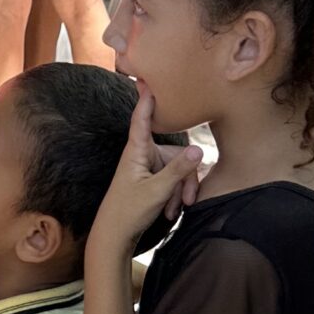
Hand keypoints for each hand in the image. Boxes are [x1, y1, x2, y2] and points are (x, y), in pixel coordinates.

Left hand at [91, 81, 203, 250]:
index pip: (142, 117)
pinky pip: (173, 180)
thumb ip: (178, 170)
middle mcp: (142, 155)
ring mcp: (147, 167)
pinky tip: (171, 212)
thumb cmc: (128, 212)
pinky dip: (175, 195)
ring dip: (181, 190)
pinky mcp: (151, 180)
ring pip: (178, 169)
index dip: (147, 98)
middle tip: (187, 201)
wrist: (114, 237)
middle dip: (185, 177)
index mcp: (136, 151)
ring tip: (175, 210)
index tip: (147, 76)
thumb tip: (199, 149)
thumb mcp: (157, 191)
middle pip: (176, 152)